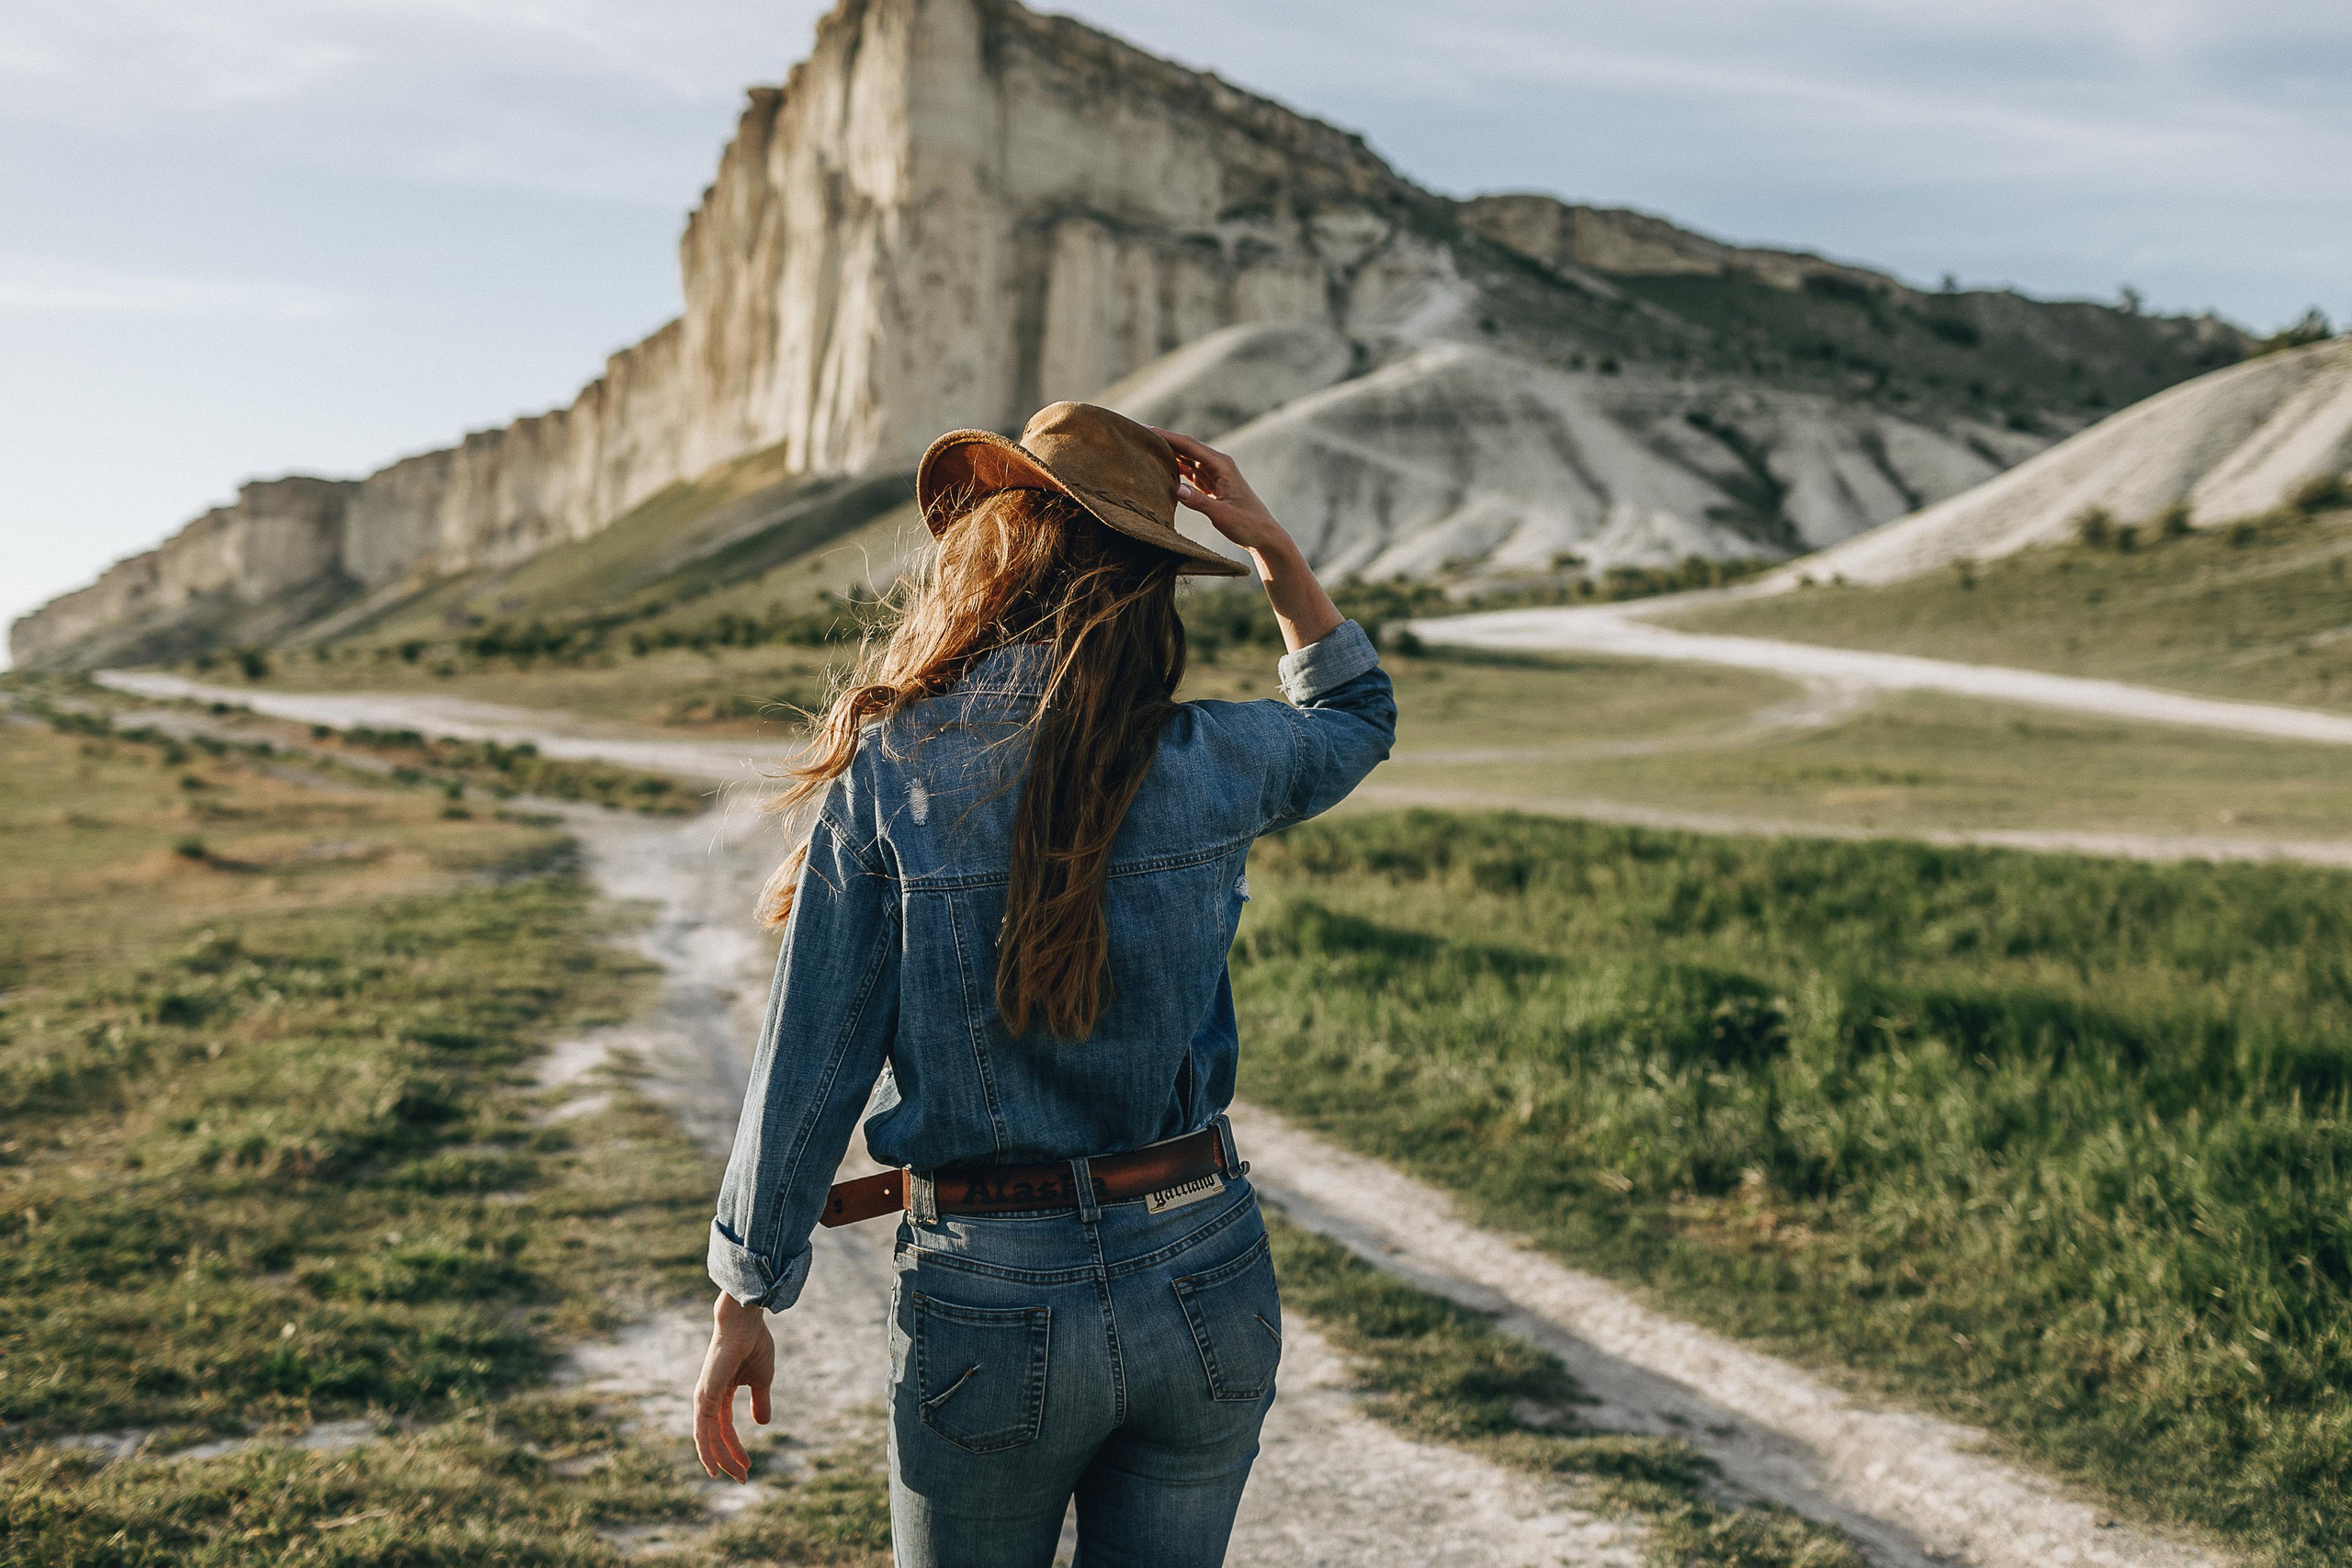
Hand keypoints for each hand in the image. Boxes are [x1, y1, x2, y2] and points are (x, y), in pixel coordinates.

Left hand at [693, 1290, 774, 1481]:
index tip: (748, 1467)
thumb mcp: (762, 1380)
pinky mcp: (704, 1398)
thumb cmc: (753, 1344)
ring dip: (721, 1460)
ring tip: (737, 1477)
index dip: (736, 1449)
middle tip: (743, 1478)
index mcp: (721, 1394)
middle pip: (716, 1439)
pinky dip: (706, 1451)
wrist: (745, 1324)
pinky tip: (712, 1466)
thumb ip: (760, 1401)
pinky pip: (702, 1431)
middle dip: (729, 1460)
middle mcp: (709, 1399)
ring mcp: (704, 1399)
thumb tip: (763, 1424)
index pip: (725, 1430)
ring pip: (708, 1440)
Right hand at [1155, 426, 1340, 653]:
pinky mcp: (1214, 486)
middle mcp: (1219, 465)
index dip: (1166, 437)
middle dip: (1164, 440)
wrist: (1264, 536)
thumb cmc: (1247, 525)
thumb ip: (1199, 502)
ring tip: (1145, 448)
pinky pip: (1191, 472)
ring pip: (1188, 459)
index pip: (1189, 445)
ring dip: (1169, 453)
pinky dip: (1176, 468)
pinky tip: (1162, 468)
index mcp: (1222, 466)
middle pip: (1186, 447)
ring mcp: (1216, 475)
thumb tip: (1176, 490)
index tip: (1145, 430)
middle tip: (1139, 435)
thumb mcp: (1222, 516)